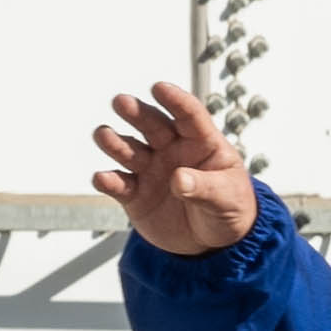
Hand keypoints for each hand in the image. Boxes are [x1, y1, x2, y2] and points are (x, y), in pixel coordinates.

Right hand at [90, 77, 260, 258]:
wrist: (212, 242)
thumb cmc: (229, 208)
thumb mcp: (227, 197)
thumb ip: (205, 187)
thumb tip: (179, 179)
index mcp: (201, 143)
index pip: (189, 115)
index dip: (175, 101)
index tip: (159, 88)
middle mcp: (171, 150)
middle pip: (152, 126)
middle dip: (137, 113)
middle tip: (121, 102)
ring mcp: (151, 170)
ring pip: (130, 150)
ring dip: (116, 142)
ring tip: (103, 135)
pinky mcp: (135, 194)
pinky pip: (119, 185)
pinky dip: (108, 181)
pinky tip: (102, 178)